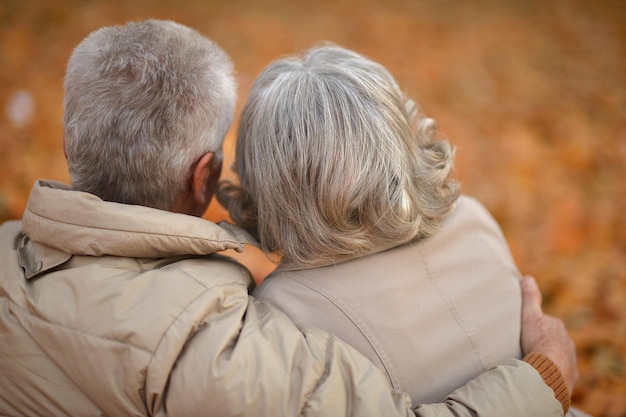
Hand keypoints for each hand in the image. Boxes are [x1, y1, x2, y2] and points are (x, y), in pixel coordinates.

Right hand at [520, 276, 577, 394]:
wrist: (549, 371)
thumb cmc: (538, 342)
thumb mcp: (530, 316)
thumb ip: (530, 298)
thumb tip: (528, 277)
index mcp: (558, 328)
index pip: (548, 324)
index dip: (537, 326)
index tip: (527, 331)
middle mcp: (567, 342)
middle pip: (554, 340)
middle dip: (544, 343)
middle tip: (528, 347)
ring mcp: (569, 360)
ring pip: (558, 356)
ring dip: (548, 358)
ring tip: (533, 363)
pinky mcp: (568, 376)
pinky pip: (559, 372)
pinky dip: (551, 372)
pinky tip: (541, 374)